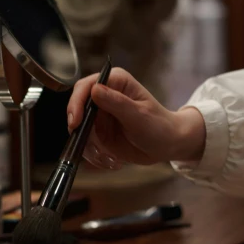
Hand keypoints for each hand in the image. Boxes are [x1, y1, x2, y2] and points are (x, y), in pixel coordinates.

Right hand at [66, 68, 204, 167]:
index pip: (86, 87)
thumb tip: (94, 89)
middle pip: (77, 109)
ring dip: (90, 147)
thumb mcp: (139, 116)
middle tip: (91, 147)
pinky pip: (86, 143)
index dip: (76, 103)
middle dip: (81, 130)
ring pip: (79, 130)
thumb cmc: (159, 126)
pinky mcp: (98, 132)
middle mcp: (103, 96)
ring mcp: (99, 115)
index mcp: (115, 82)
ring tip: (109, 158)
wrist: (167, 145)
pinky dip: (95, 155)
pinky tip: (112, 161)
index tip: (76, 122)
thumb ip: (117, 103)